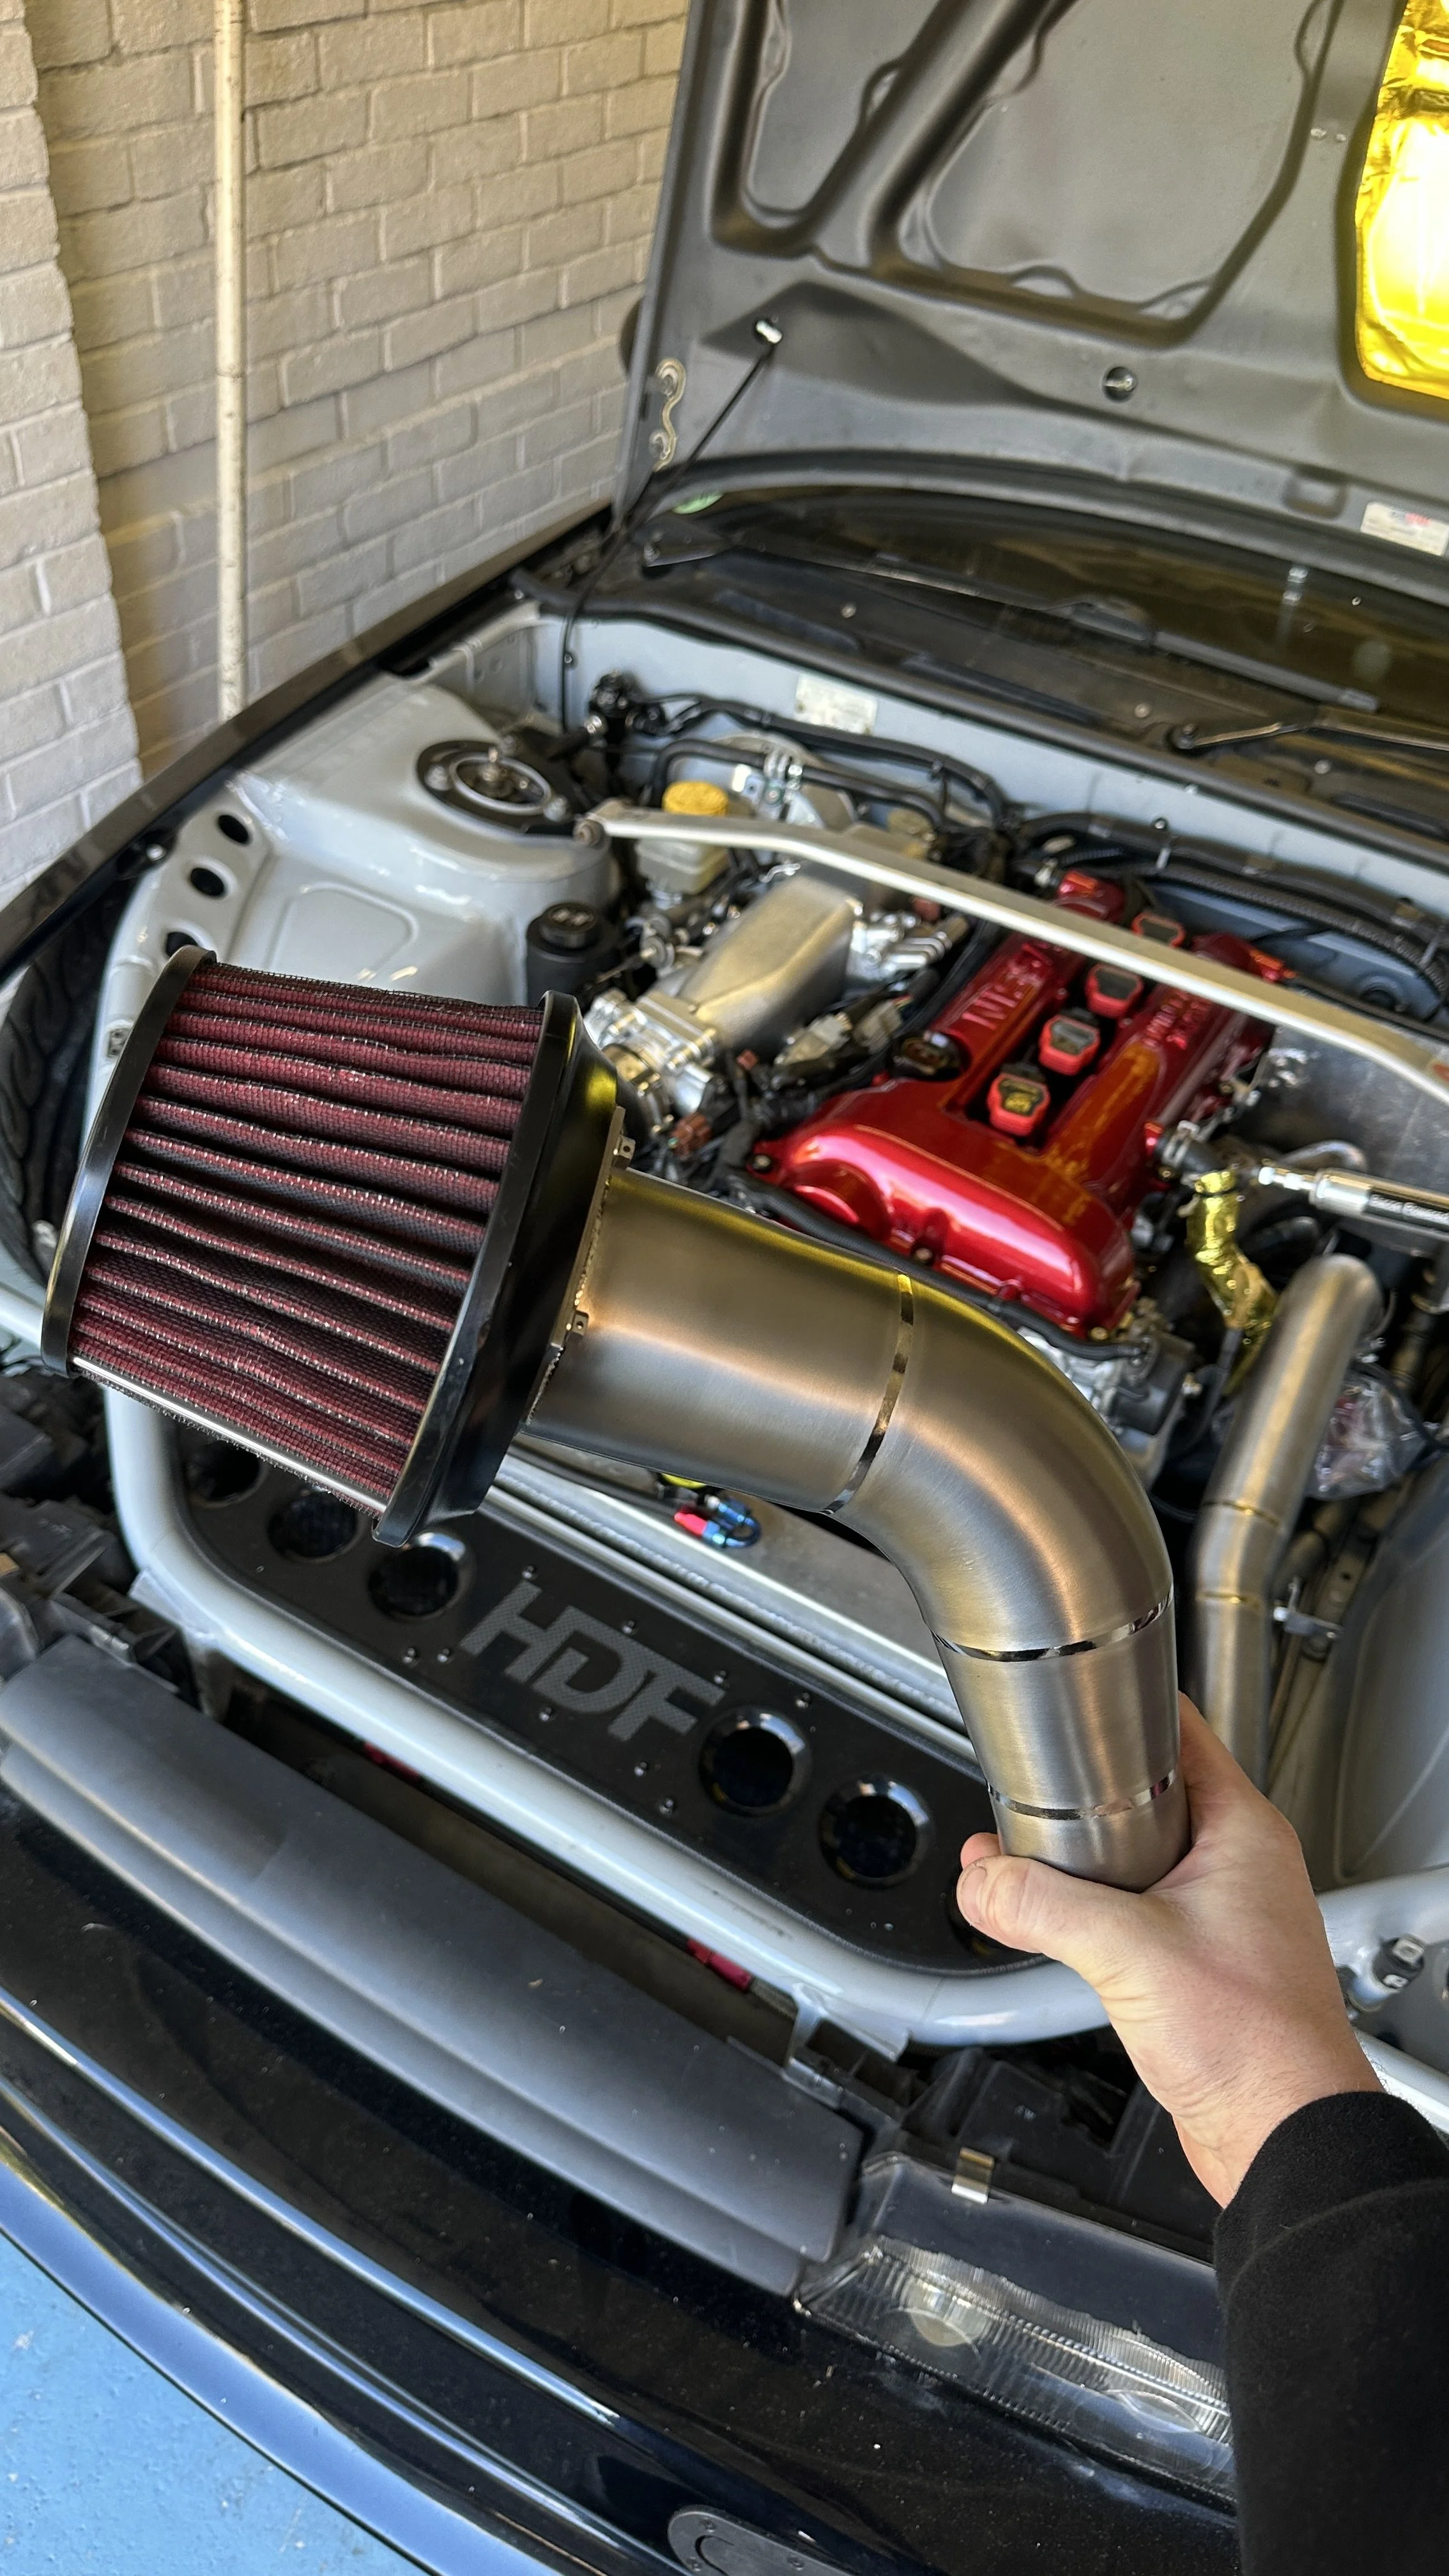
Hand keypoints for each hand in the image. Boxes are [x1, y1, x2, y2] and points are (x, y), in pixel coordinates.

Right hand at [956, 1697, 1378, 2204]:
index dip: (1120, 1709)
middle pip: (1144, 1794)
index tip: (1067, 1701)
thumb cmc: (1254, 2043)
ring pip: (1134, 1857)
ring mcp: (1219, 1914)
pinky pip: (1133, 1912)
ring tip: (1021, 1857)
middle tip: (1023, 1789)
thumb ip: (1041, 1907)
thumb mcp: (1127, 1952)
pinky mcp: (1197, 1961)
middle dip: (1075, 1795)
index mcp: (1241, 1833)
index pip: (1179, 1731)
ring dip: (1075, 1861)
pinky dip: (1088, 1909)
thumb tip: (982, 1879)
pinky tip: (1050, 1921)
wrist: (1282, 2135)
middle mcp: (1236, 1865)